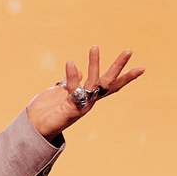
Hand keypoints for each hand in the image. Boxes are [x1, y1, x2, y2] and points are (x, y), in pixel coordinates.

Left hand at [28, 45, 142, 137]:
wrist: (35, 128)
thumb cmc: (48, 111)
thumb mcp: (61, 92)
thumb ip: (70, 81)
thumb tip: (75, 71)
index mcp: (89, 96)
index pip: (111, 85)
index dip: (125, 77)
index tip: (141, 68)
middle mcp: (89, 101)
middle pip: (109, 83)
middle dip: (119, 67)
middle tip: (128, 51)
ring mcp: (81, 105)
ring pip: (93, 83)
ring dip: (94, 65)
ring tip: (94, 47)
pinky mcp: (71, 108)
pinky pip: (74, 89)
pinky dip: (73, 76)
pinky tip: (70, 62)